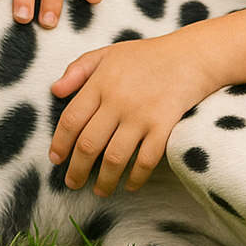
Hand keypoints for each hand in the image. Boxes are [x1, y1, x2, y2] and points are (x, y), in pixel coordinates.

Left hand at [49, 33, 213, 193]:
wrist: (190, 56)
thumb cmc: (145, 56)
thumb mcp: (106, 54)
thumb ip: (77, 70)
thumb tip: (54, 91)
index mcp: (100, 83)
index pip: (71, 120)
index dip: (60, 143)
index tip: (56, 159)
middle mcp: (117, 101)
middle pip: (89, 144)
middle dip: (77, 169)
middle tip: (72, 183)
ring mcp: (141, 115)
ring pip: (115, 158)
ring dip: (104, 180)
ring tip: (99, 191)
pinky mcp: (164, 127)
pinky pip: (146, 160)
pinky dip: (136, 178)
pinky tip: (129, 185)